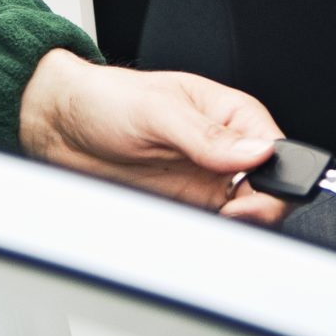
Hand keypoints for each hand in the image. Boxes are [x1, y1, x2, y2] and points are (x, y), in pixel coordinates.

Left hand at [19, 49, 290, 223]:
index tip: (249, 199)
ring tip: (208, 223)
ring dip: (232, 226)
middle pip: (267, 193)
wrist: (59, 126)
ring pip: (243, 217)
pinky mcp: (184, 206)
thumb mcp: (156, 110)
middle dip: (257, 211)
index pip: (276, 153)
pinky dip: (207, 235)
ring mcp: (206, 182)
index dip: (273, 181)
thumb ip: (206, 135)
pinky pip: (210, 229)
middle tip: (229, 217)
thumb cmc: (106, 100)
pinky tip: (192, 228)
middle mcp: (225, 151)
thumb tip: (255, 151)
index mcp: (232, 116)